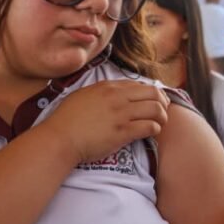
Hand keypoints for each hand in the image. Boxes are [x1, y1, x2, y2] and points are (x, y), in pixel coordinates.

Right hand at [41, 80, 169, 162]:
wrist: (60, 138)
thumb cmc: (67, 120)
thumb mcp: (83, 96)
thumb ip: (101, 93)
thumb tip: (115, 94)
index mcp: (108, 87)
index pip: (140, 84)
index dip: (152, 93)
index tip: (154, 101)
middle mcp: (117, 98)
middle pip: (154, 94)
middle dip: (163, 103)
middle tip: (162, 112)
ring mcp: (121, 114)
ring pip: (156, 109)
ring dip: (162, 117)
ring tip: (159, 123)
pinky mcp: (123, 132)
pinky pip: (150, 126)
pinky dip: (155, 129)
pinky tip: (151, 133)